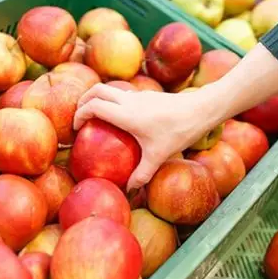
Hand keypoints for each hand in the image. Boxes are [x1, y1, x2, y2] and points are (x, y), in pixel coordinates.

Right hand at [73, 83, 220, 191]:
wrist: (201, 109)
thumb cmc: (179, 131)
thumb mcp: (159, 155)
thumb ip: (142, 174)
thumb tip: (130, 190)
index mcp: (126, 114)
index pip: (93, 106)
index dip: (79, 114)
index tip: (76, 128)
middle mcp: (129, 101)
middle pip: (97, 89)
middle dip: (83, 100)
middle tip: (80, 117)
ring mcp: (139, 95)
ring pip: (111, 88)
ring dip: (99, 98)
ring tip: (97, 117)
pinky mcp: (148, 95)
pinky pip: (124, 93)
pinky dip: (114, 100)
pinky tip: (122, 119)